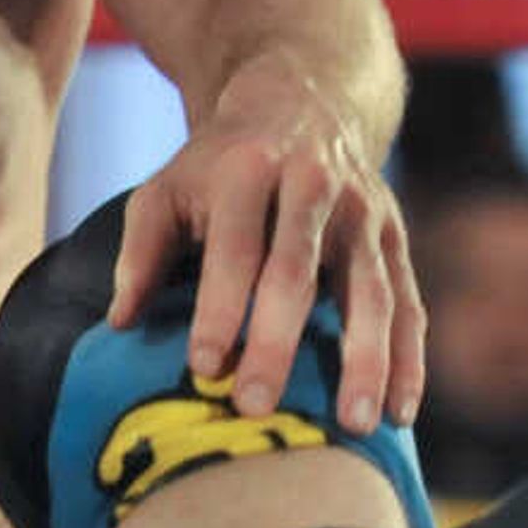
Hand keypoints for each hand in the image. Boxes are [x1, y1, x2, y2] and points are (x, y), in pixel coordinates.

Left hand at [109, 61, 423, 435]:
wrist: (302, 102)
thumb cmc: (218, 165)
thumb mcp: (167, 187)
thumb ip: (142, 251)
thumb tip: (118, 322)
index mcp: (248, 174)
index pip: (234, 250)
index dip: (220, 310)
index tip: (203, 367)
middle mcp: (313, 189)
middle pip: (297, 274)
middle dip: (278, 344)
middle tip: (257, 407)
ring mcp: (362, 214)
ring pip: (370, 293)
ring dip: (366, 362)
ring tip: (355, 424)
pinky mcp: (396, 238)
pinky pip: (409, 304)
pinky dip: (409, 358)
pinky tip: (402, 412)